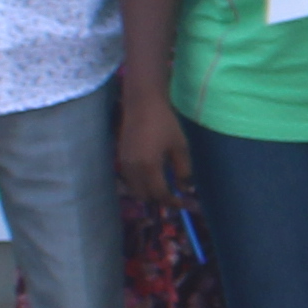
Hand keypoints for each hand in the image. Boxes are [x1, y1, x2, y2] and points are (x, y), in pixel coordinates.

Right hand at [112, 88, 188, 214]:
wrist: (142, 103)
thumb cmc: (164, 122)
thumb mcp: (180, 147)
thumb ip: (183, 171)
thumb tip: (186, 190)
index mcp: (148, 167)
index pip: (160, 194)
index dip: (173, 202)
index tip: (185, 204)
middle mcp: (132, 169)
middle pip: (145, 197)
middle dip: (160, 201)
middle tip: (176, 198)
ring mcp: (124, 164)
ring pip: (135, 190)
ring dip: (149, 194)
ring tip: (166, 189)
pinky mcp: (120, 159)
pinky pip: (130, 181)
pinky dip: (141, 185)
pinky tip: (154, 178)